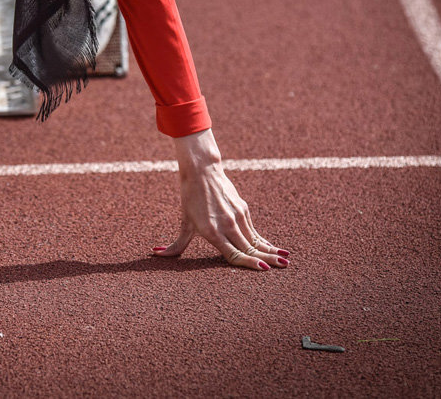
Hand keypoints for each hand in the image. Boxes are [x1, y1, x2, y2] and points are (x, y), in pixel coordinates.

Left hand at [153, 129, 289, 270]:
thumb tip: (156, 254)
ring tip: (284, 260)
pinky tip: (273, 247)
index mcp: (212, 232)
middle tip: (283, 268)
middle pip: (251, 248)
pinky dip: (264, 240)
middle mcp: (227, 225)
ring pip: (256, 239)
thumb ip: (176, 244)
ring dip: (271, 250)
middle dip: (267, 260)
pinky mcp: (242, 209)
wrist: (202, 171)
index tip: (263, 270)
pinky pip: (254, 230)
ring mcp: (237, 216)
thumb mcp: (184, 223)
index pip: (234, 254)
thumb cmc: (190, 198)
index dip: (249, 264)